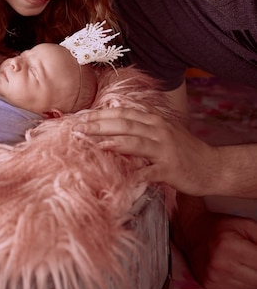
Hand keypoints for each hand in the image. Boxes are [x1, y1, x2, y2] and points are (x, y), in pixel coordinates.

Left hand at [73, 106, 219, 195]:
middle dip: (98, 125)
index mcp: (154, 120)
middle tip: (76, 128)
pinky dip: (133, 172)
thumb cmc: (183, 151)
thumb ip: (140, 127)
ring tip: (92, 143)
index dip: (99, 114)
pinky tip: (119, 175)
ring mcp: (164, 148)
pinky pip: (148, 170)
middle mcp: (158, 130)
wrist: (212, 167)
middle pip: (123, 123)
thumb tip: (111, 123)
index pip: (121, 113)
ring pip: (134, 141)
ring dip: (111, 141)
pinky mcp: (170, 168)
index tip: (79, 118)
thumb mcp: (161, 132)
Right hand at [178, 209, 256, 288]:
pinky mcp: (211, 286)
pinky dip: (242, 281)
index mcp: (229, 245)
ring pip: (251, 286)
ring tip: (243, 261)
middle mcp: (220, 264)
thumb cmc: (220, 227)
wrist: (192, 232)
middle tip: (251, 257)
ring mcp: (214, 278)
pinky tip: (234, 268)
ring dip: (252, 275)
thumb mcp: (246, 225)